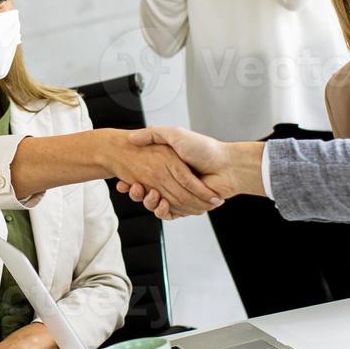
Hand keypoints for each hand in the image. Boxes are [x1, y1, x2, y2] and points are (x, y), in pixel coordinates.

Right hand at [115, 126, 252, 219]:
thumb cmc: (203, 148)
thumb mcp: (174, 135)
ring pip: (156, 204)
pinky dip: (163, 211)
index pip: (143, 177)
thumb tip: (131, 138)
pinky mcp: (187, 207)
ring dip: (148, 202)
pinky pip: (170, 214)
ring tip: (147, 194)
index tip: (123, 180)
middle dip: (137, 193)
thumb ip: (153, 134)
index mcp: (167, 166)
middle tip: (134, 187)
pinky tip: (160, 203)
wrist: (227, 165)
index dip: (131, 180)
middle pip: (147, 192)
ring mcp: (179, 194)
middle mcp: (172, 181)